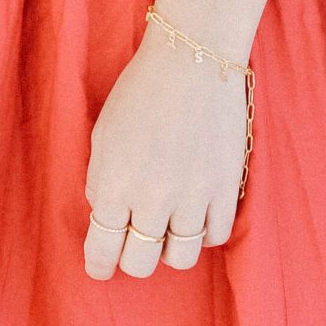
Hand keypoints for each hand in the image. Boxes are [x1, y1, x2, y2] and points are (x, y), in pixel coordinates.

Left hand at [82, 12, 249, 280]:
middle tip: (134, 241)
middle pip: (140, 263)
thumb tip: (105, 214)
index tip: (100, 267)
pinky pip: (215, 236)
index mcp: (115, 183)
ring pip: (181, 257)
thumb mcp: (103, 134)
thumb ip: (100, 181)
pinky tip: (196, 212)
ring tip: (168, 224)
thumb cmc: (141, 90)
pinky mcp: (227, 188)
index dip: (98, 265)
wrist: (193, 58)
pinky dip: (204, 231)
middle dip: (132, 257)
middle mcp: (153, 198)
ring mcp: (193, 196)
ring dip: (170, 246)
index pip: (102, 249)